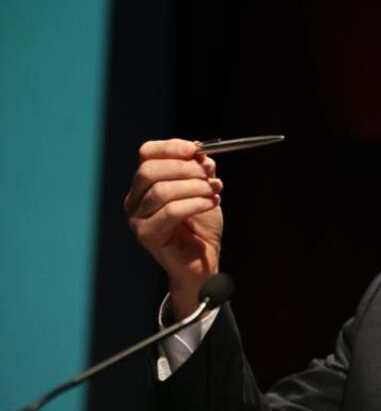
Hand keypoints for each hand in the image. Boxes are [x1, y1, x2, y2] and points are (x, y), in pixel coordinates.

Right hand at [124, 139, 223, 320]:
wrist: (203, 262)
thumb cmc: (201, 226)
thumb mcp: (205, 190)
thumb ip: (201, 170)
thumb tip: (201, 154)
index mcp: (145, 184)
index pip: (147, 153)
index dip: (170, 147)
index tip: (195, 149)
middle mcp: (134, 199)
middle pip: (149, 170)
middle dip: (185, 169)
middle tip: (209, 176)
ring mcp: (137, 218)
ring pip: (161, 191)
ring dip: (195, 187)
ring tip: (215, 190)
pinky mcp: (147, 235)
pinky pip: (171, 212)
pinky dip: (195, 203)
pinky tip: (212, 202)